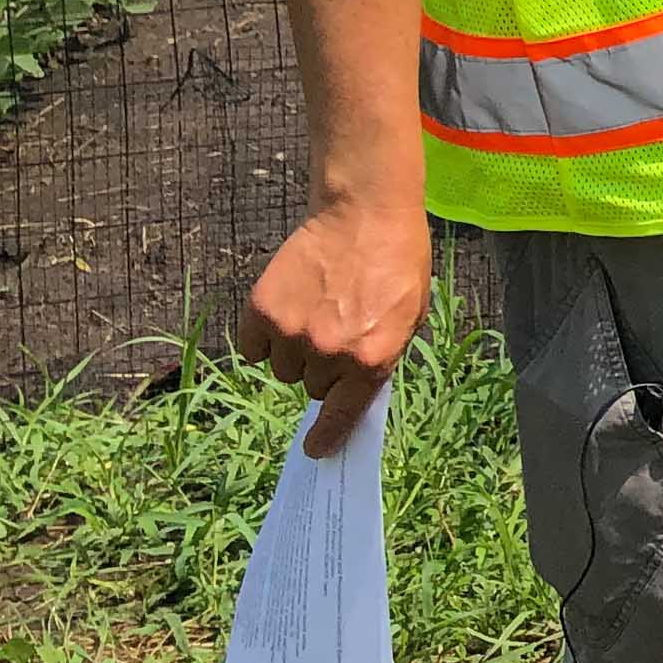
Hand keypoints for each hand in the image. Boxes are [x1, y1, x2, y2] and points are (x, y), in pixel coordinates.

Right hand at [234, 196, 431, 457]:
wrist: (366, 212)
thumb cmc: (398, 262)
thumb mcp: (410, 316)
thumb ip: (381, 358)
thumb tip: (355, 395)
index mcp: (373, 358)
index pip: (343, 415)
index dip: (327, 437)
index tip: (316, 450)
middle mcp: (331, 353)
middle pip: (313, 388)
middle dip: (324, 369)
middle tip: (336, 331)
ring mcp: (294, 333)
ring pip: (283, 369)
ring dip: (295, 352)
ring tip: (316, 312)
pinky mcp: (263, 311)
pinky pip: (253, 348)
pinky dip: (263, 338)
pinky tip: (287, 310)